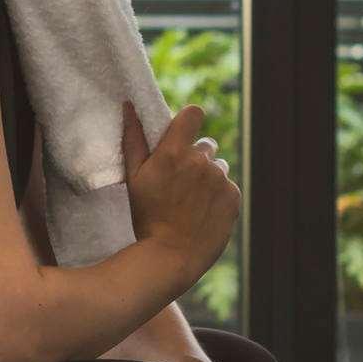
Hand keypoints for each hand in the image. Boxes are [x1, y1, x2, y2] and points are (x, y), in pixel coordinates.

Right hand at [122, 100, 238, 279]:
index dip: (188, 122)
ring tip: (191, 203)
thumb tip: (129, 104)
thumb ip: (133, 138)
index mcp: (174, 152)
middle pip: (204, 146)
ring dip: (207, 178)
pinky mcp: (233, 195)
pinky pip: (227, 186)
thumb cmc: (146, 217)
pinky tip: (202, 213)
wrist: (170, 257)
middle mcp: (200, 161)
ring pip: (217, 167)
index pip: (193, 113)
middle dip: (194, 158)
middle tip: (179, 185)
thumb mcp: (133, 178)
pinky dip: (218, 196)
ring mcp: (220, 178)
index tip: (182, 136)